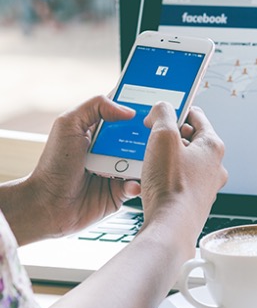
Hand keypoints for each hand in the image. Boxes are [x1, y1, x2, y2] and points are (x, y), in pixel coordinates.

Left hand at [24, 95, 141, 239]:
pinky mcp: (120, 192)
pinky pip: (137, 185)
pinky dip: (137, 184)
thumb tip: (128, 110)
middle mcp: (110, 150)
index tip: (153, 104)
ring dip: (146, 161)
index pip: (122, 114)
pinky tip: (132, 183)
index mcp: (99, 132)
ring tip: (148, 160)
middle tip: (157, 133)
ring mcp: (117, 171)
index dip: (138, 108)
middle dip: (149, 135)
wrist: (48, 204)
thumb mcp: (68, 125)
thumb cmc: (53, 165)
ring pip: (142, 162)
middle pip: (139, 137)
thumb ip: (95, 107)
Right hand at [140, 103, 227, 250]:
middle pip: (190, 139)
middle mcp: (214, 166)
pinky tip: (152, 181)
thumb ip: (163, 114)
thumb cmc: (171, 186)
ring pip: (184, 161)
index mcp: (213, 146)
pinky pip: (180, 180)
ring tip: (148, 161)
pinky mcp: (195, 200)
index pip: (196, 115)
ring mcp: (206, 185)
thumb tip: (162, 108)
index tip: (161, 113)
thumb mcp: (163, 137)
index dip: (176, 110)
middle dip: (169, 136)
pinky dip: (166, 176)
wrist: (170, 227)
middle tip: (151, 138)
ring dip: (166, 157)